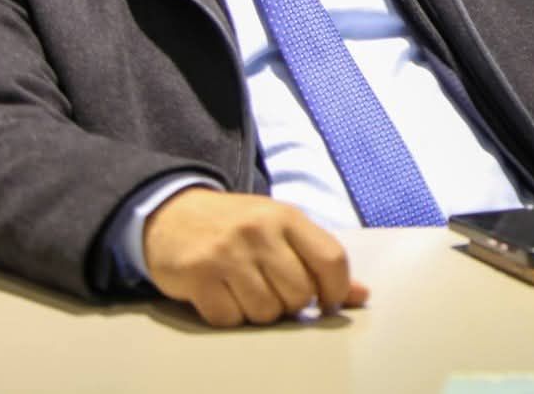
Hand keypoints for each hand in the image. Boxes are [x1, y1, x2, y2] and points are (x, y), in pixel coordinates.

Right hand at [143, 188, 369, 326]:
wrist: (172, 213)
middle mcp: (259, 231)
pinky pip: (230, 319)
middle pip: (299, 294)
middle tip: (274, 290)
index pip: (331, 259)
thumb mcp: (281, 228)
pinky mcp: (198, 276)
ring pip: (266, 312)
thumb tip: (361, 296)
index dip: (337, 290)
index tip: (327, 303)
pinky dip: (229, 316)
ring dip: (259, 312)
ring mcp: (227, 253)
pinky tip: (222, 295)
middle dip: (291, 304)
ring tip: (246, 290)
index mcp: (287, 216)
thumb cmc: (237, 226)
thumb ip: (319, 259)